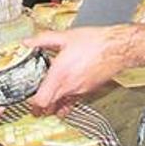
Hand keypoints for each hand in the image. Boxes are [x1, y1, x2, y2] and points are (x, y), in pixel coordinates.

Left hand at [25, 22, 144, 114]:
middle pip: (49, 107)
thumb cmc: (95, 42)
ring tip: (47, 103)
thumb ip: (42, 39)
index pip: (42, 100)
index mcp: (60, 74)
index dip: (32, 103)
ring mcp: (80, 90)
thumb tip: (28, 42)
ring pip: (62, 106)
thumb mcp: (65, 37)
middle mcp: (69, 86)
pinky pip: (73, 101)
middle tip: (33, 107)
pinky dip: (66, 102)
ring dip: (53, 106)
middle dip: (40, 108)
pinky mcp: (88, 90)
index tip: (28, 100)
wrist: (117, 48)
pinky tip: (65, 97)